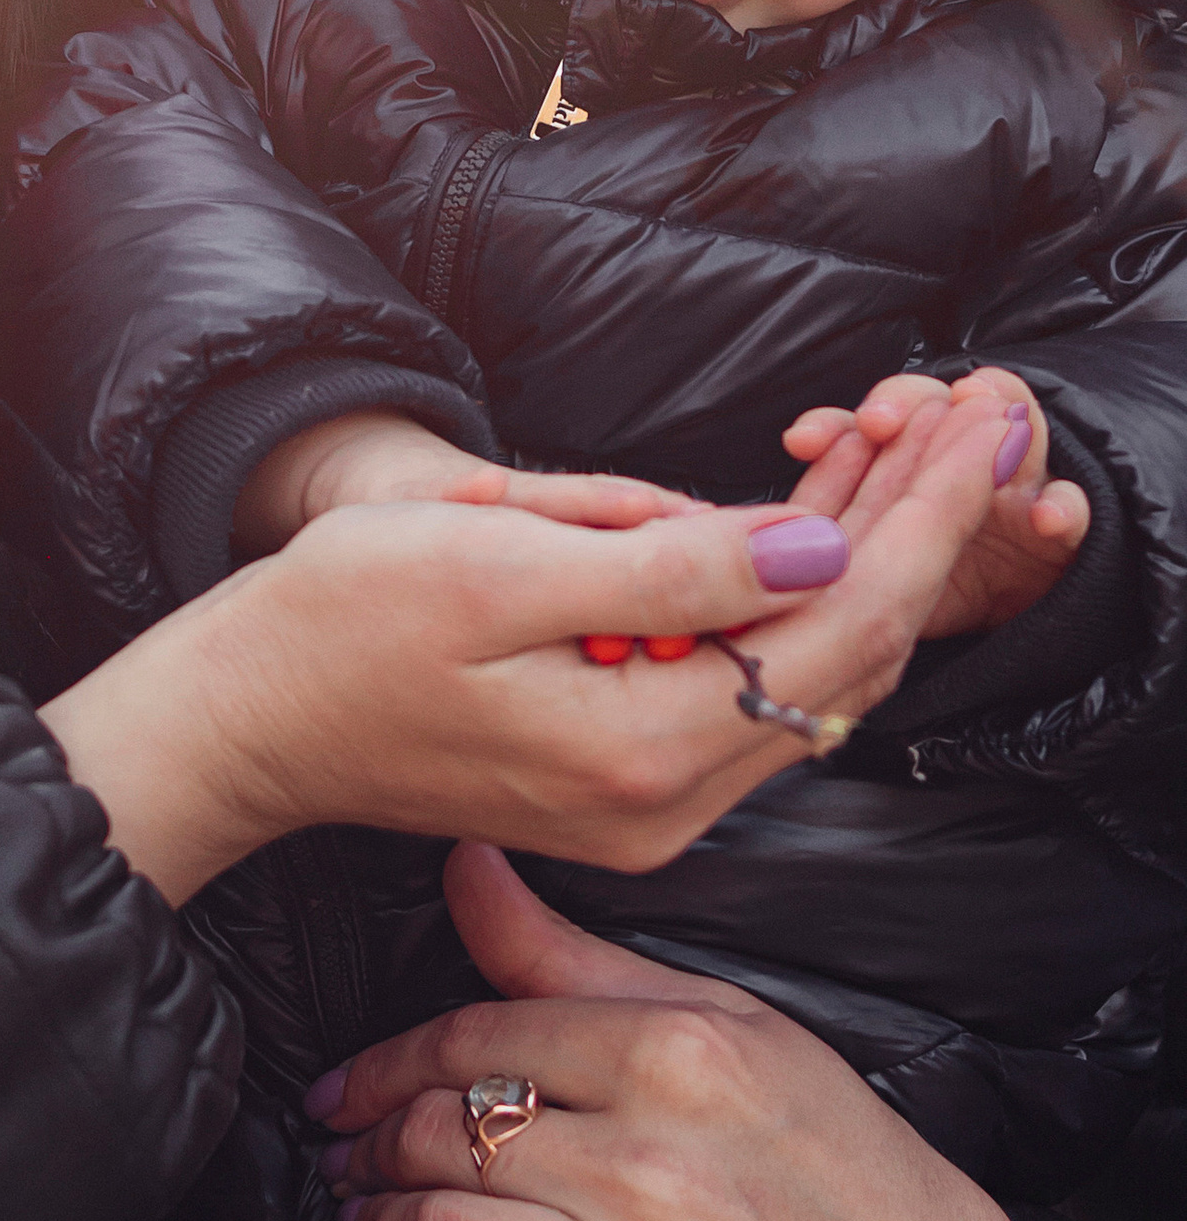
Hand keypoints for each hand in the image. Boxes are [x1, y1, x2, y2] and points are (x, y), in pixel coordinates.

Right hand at [42, 388, 1010, 907]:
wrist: (242, 721)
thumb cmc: (333, 625)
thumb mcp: (490, 560)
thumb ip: (662, 563)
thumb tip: (813, 545)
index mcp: (642, 748)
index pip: (841, 627)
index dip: (924, 520)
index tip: (980, 425)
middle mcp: (668, 802)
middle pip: (848, 655)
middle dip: (915, 528)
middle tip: (971, 414)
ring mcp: (651, 806)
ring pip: (807, 669)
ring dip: (861, 556)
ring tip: (908, 440)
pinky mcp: (627, 785)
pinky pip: (747, 682)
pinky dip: (787, 597)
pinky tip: (806, 512)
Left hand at [309, 844, 1028, 1220]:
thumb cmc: (829, 1155)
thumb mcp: (725, 1025)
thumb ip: (571, 957)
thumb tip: (462, 859)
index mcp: (676, 1055)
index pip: (476, 1040)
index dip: (382, 1065)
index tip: (341, 1088)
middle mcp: (659, 1162)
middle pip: (448, 1137)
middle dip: (368, 1146)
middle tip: (341, 1155)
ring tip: (354, 1220)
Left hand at [785, 366, 1087, 635]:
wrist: (1018, 600)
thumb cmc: (929, 581)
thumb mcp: (871, 566)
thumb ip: (829, 540)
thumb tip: (763, 540)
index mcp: (903, 460)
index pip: (864, 429)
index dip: (834, 428)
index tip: (803, 442)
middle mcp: (959, 453)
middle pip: (933, 403)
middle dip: (906, 404)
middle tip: (880, 423)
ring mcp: (1017, 482)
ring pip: (1011, 426)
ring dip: (994, 418)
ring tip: (982, 417)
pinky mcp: (1063, 523)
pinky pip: (1070, 506)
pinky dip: (1063, 507)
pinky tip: (1047, 518)